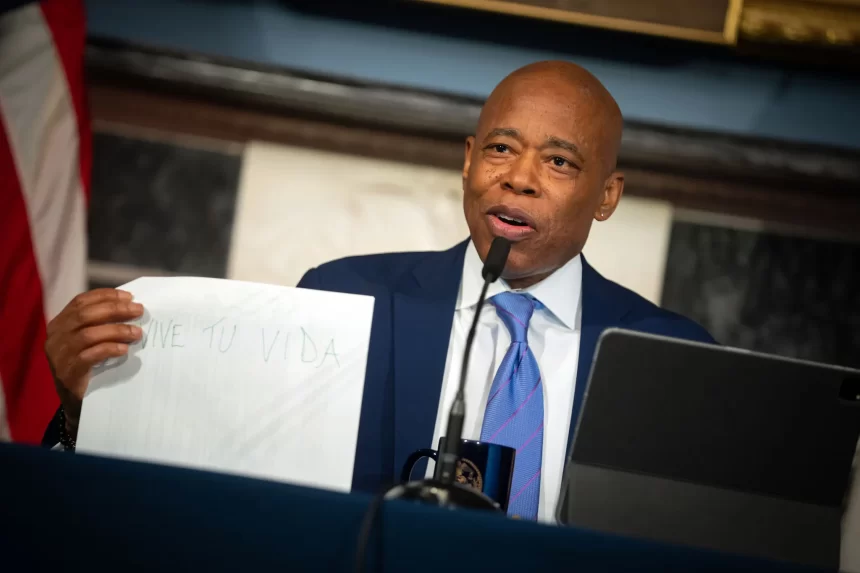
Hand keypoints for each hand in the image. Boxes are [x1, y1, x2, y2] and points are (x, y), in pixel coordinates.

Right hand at [44, 288, 143, 435]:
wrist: (77, 402)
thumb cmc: (89, 366)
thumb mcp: (91, 341)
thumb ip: (101, 323)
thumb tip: (130, 306)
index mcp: (59, 324)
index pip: (80, 302)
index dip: (105, 296)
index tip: (129, 297)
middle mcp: (55, 337)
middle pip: (85, 315)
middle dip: (115, 310)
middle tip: (138, 311)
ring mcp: (59, 356)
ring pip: (88, 334)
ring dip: (117, 330)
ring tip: (137, 333)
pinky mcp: (68, 373)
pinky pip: (90, 356)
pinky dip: (109, 349)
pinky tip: (124, 350)